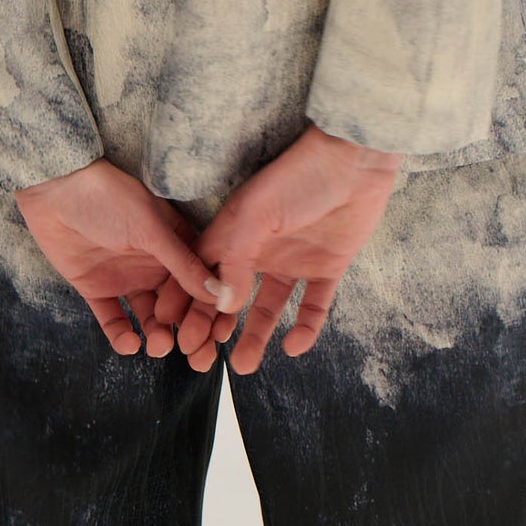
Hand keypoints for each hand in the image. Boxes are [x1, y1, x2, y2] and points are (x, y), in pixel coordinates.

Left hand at [16, 159, 237, 357]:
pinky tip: (129, 343)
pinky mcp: (96, 288)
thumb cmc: (110, 195)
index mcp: (175, 245)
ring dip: (156, 334)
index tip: (218, 336)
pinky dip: (121, 334)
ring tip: (159, 345)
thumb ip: (184, 263)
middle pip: (177, 306)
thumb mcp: (152, 228)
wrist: (56, 188)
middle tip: (193, 355)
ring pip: (148, 316)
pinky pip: (113, 318)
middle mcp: (155, 264)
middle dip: (187, 331)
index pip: (199, 284)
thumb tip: (220, 293)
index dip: (209, 311)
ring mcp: (126, 277)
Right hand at [188, 124, 399, 373]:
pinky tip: (293, 346)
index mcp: (236, 233)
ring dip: (255, 335)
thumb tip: (223, 304)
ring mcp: (294, 259)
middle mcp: (261, 250)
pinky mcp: (328, 266)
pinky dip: (305, 328)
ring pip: (268, 307)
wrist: (355, 160)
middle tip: (202, 359)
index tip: (170, 331)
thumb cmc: (299, 175)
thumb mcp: (256, 214)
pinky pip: (314, 305)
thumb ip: (236, 259)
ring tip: (242, 365)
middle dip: (215, 327)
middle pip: (232, 297)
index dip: (186, 302)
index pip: (202, 274)